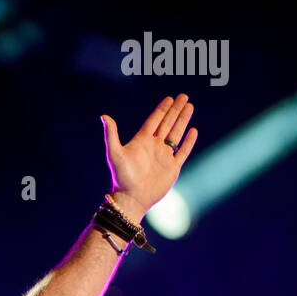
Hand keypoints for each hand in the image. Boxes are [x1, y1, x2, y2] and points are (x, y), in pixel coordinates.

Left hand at [101, 94, 197, 216]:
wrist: (131, 199)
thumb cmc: (122, 178)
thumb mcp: (115, 154)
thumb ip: (111, 134)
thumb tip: (103, 116)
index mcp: (142, 141)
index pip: (154, 120)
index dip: (162, 109)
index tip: (170, 98)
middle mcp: (154, 147)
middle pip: (167, 123)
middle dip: (175, 110)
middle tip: (184, 96)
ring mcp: (164, 157)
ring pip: (176, 134)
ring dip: (183, 120)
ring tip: (190, 106)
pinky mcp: (172, 168)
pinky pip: (182, 152)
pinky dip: (188, 142)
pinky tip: (193, 131)